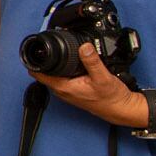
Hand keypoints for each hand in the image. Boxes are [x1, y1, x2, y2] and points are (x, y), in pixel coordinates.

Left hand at [31, 43, 146, 126]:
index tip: (37, 49)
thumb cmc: (111, 98)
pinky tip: (72, 62)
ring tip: (60, 52)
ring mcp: (66, 91)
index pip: (39, 74)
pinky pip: (62, 77)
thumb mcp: (103, 77)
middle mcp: (61, 90)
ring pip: (54, 74)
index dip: (35, 61)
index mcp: (63, 87)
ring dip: (55, 64)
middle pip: (44, 72)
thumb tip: (83, 47)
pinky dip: (64, 68)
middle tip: (50, 46)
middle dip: (45, 60)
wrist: (120, 108)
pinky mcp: (73, 90)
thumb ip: (92, 62)